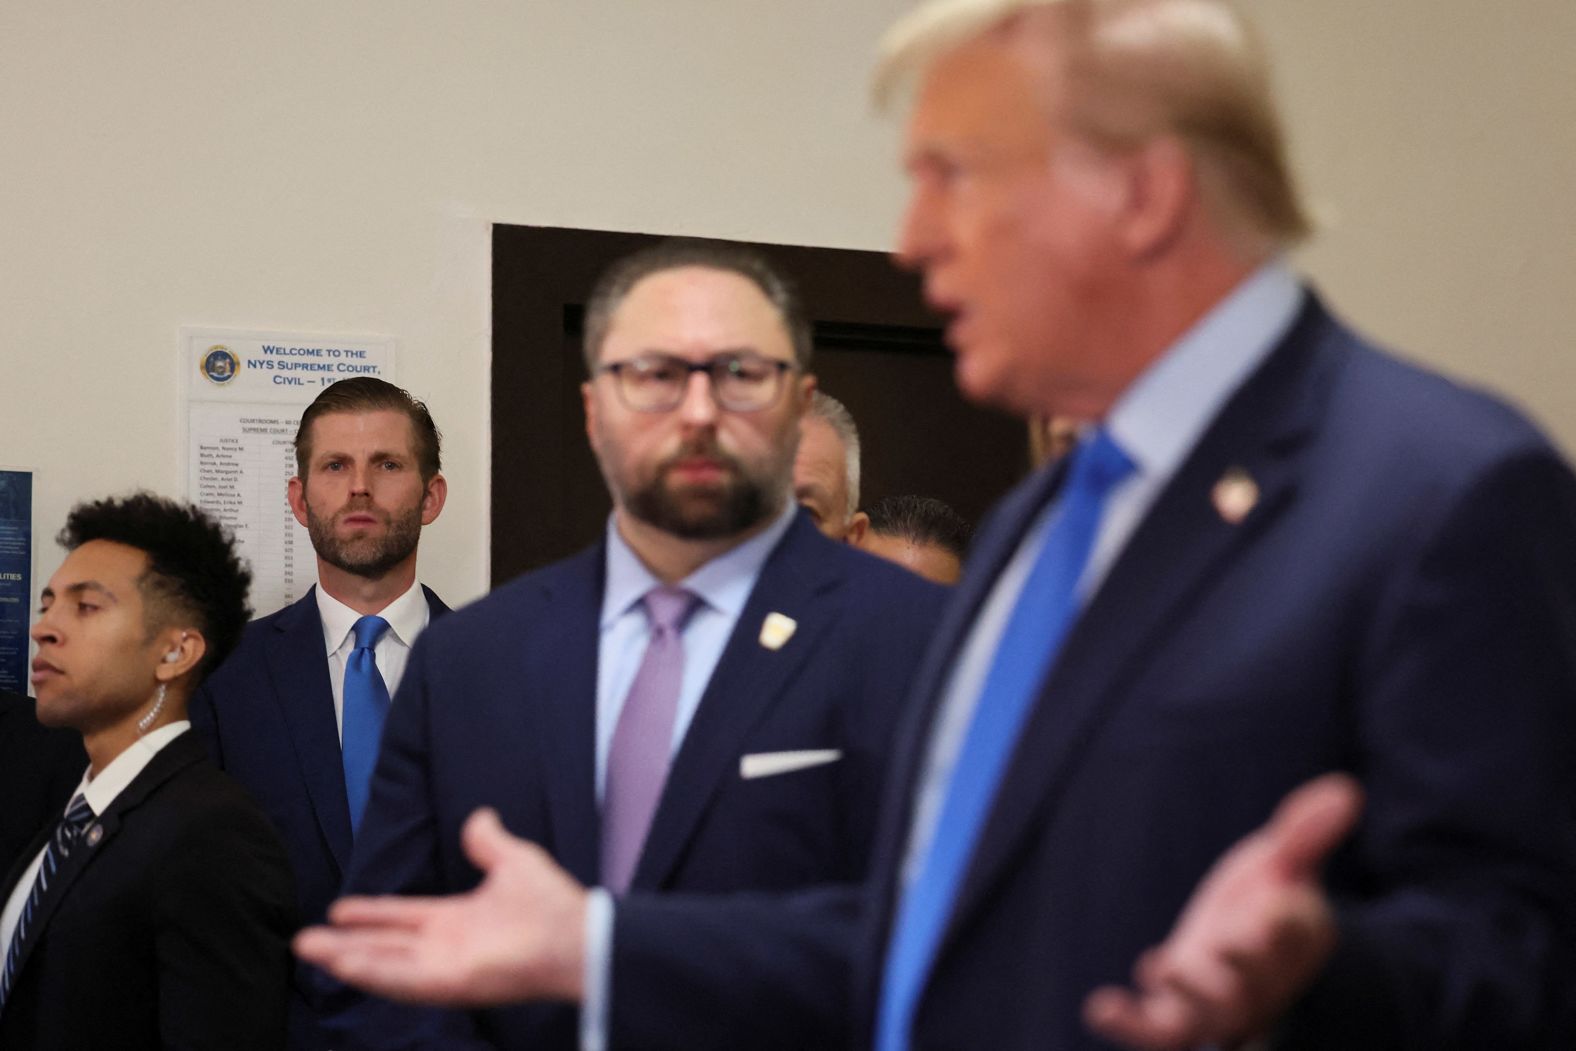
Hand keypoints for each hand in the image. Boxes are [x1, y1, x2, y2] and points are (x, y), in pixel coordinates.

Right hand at [294, 807, 588, 1005]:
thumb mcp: (512, 860)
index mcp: (457, 920)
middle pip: (383, 946)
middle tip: (305, 939)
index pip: (403, 917)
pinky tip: (341, 965)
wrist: (574, 933)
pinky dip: (370, 973)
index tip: (338, 909)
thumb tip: (480, 817)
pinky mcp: (446, 984)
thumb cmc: (550, 902)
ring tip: (308, 950)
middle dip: (344, 944)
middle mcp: (445, 947)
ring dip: (346, 958)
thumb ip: (489, 842)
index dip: (371, 914)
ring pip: (382, 964)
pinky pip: (399, 979)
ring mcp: (443, 968)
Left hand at [1084, 773, 1362, 1049]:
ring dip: (1188, 997)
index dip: (1289, 926)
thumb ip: (1306, 832)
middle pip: (1256, 982)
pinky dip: (1133, 1026)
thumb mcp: (1285, 862)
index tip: (1280, 910)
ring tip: (1161, 966)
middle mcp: (1260, 981)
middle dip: (1244, 967)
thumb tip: (1345, 790)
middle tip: (1226, 943)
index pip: (1296, 935)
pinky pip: (1160, 1033)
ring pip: (1209, 1016)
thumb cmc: (1269, 900)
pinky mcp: (1180, 1017)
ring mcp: (1220, 1005)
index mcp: (1292, 940)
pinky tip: (1101, 1008)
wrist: (1245, 950)